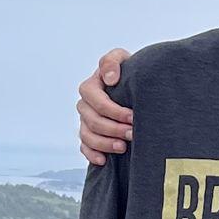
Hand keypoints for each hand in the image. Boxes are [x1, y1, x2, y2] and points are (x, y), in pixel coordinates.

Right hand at [78, 50, 133, 165]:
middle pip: (92, 121)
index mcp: (91, 87)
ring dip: (105, 143)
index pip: (95, 100)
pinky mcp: (88, 135)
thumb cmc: (128, 72)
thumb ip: (112, 61)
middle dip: (113, 129)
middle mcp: (85, 105)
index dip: (113, 111)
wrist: (134, 87)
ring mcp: (85, 121)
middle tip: (133, 134)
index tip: (133, 117)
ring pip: (87, 136)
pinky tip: (104, 160)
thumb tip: (109, 79)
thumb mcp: (122, 58)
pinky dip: (92, 155)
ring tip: (123, 147)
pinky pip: (84, 147)